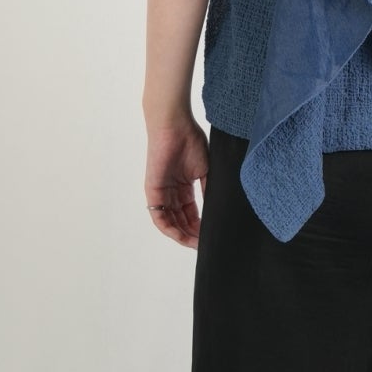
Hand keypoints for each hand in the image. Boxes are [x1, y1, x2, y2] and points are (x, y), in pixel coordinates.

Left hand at [143, 114, 210, 248]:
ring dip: (182, 235)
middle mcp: (171, 193)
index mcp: (183, 187)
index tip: (213, 237)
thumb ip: (209, 191)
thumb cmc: (190, 142)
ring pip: (170, 222)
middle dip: (193, 235)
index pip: (191, 214)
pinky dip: (170, 229)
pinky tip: (182, 236)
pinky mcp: (153, 191)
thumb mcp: (206, 171)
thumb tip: (218, 211)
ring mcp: (161, 193)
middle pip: (181, 221)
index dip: (201, 227)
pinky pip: (159, 217)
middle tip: (206, 245)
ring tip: (197, 244)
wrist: (175, 126)